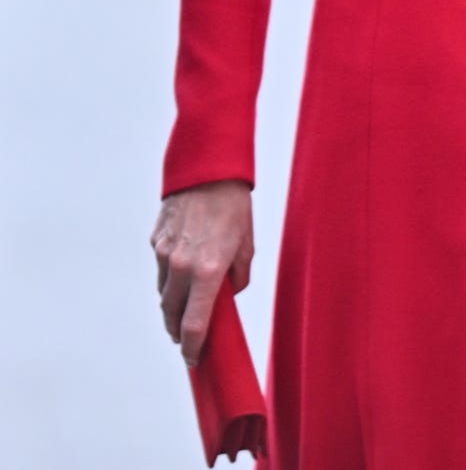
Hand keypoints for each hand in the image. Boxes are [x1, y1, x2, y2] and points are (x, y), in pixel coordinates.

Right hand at [150, 179, 253, 366]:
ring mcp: (164, 253)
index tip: (193, 360)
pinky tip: (181, 272)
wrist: (208, 170)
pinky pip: (161, 269)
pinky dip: (169, 278)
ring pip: (163, 294)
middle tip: (187, 339)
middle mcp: (180, 266)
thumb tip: (226, 295)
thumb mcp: (246, 245)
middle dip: (178, 332)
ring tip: (184, 309)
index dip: (192, 349)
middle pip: (171, 315)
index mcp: (206, 271)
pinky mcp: (156, 240)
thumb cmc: (233, 207)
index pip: (193, 326)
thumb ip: (237, 278)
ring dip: (172, 307)